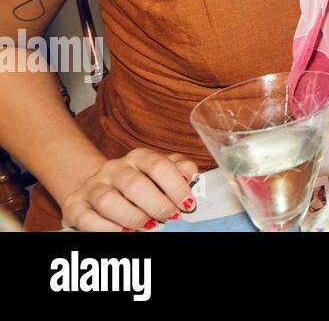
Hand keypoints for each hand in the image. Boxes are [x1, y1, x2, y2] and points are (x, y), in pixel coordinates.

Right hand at [59, 148, 198, 230]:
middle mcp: (113, 168)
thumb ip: (180, 170)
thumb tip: (190, 178)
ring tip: (150, 227)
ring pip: (108, 201)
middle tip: (170, 219)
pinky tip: (125, 233)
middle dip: (157, 205)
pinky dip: (107, 229)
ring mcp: (92, 186)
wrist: (97, 188)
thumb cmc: (138, 183)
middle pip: (135, 185)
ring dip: (133, 218)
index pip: (159, 166)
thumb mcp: (161, 172)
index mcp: (138, 157)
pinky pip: (87, 219)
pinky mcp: (74, 206)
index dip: (176, 187)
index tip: (187, 205)